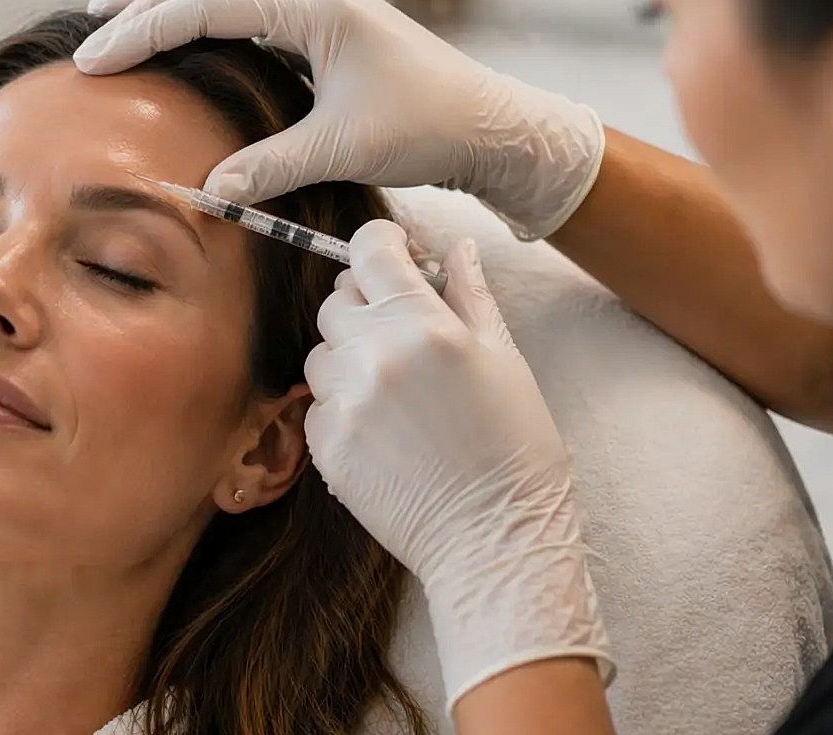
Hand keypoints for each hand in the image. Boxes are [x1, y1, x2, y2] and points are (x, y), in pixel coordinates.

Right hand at [76, 0, 604, 239]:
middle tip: (88, 29)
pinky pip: (246, 17)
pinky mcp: (322, 32)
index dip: (146, 30)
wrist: (489, 125)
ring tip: (116, 22)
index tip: (97, 58)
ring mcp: (318, 10)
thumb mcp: (342, 148)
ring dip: (172, 10)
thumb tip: (208, 192)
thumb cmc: (428, 125)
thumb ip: (269, 165)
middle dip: (144, 6)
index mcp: (316, 4)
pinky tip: (179, 42)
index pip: (209, 5)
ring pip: (226, 0)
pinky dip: (205, 27)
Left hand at [303, 220, 612, 703]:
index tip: (395, 257)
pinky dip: (341, 404)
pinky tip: (383, 428)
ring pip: (321, 351)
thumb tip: (453, 247)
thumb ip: (470, 294)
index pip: (370, 250)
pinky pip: (316, 402)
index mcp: (424, 325)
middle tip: (401, 329)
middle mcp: (373, 356)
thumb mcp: (505, 359)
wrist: (494, 540)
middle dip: (365, 303)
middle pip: (337, 298)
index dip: (382, 246)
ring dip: (348, 356)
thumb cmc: (515, 449)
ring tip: (395, 388)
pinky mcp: (324, 445)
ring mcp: (343, 403)